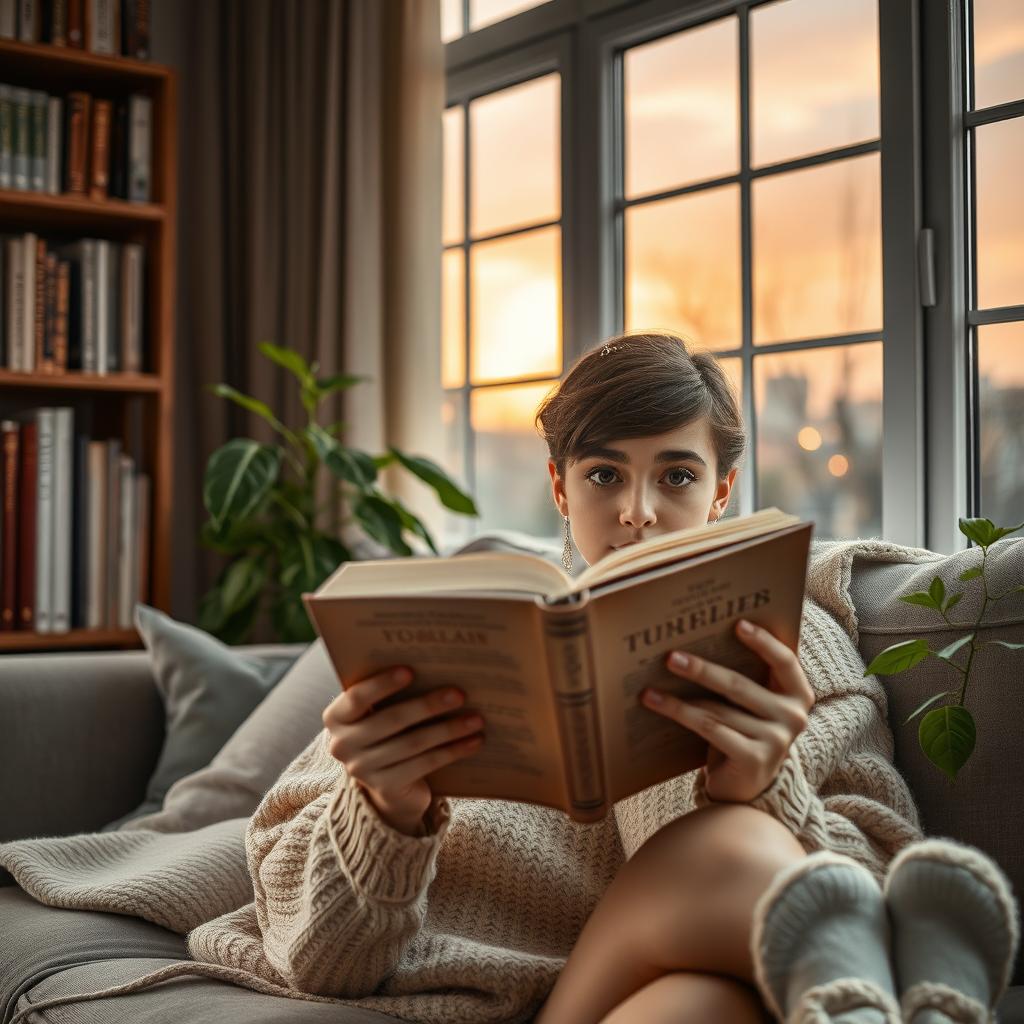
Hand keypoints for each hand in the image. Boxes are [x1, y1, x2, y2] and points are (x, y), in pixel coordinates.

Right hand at [322, 667, 484, 835]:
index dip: (382, 684)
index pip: (356, 697)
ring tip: (476, 719)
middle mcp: (342, 744)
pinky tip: (474, 741)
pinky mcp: (386, 787)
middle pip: (391, 720)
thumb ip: (393, 691)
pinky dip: (452, 751)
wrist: (389, 781)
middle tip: (460, 693)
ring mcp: (362, 769)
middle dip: (428, 705)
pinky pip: (424, 764)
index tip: (411, 670)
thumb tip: (436, 664)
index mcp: (336, 717)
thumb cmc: (389, 729)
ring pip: (413, 743)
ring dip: (448, 729)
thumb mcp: (381, 709)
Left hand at [641, 618, 814, 803]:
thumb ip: (744, 676)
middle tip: (671, 657)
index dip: (763, 641)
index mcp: (798, 695)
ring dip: (679, 698)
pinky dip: (680, 715)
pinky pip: (711, 729)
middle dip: (701, 669)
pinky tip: (656, 704)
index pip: (785, 661)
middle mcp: (794, 717)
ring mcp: (777, 741)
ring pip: (718, 710)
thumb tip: (695, 640)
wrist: (746, 788)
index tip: (737, 623)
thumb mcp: (751, 703)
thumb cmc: (744, 731)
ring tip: (649, 687)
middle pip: (739, 685)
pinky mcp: (755, 760)